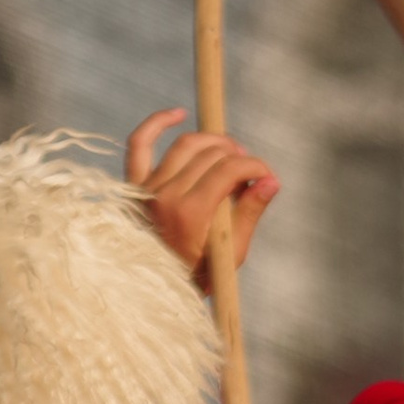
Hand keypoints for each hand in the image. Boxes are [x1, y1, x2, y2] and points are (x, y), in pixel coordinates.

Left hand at [125, 110, 276, 272]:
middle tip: (249, 167)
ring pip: (184, 144)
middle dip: (237, 155)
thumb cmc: (199, 274)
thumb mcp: (232, 252)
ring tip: (228, 151)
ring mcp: (146, 187)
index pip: (230, 169)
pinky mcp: (133, 185)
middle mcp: (165, 195)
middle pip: (210, 154)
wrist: (154, 290)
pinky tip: (177, 114)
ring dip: (211, 141)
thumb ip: (250, 212)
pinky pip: (139, 144)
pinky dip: (156, 124)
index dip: (254, 165)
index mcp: (191, 213)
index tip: (265, 173)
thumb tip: (271, 179)